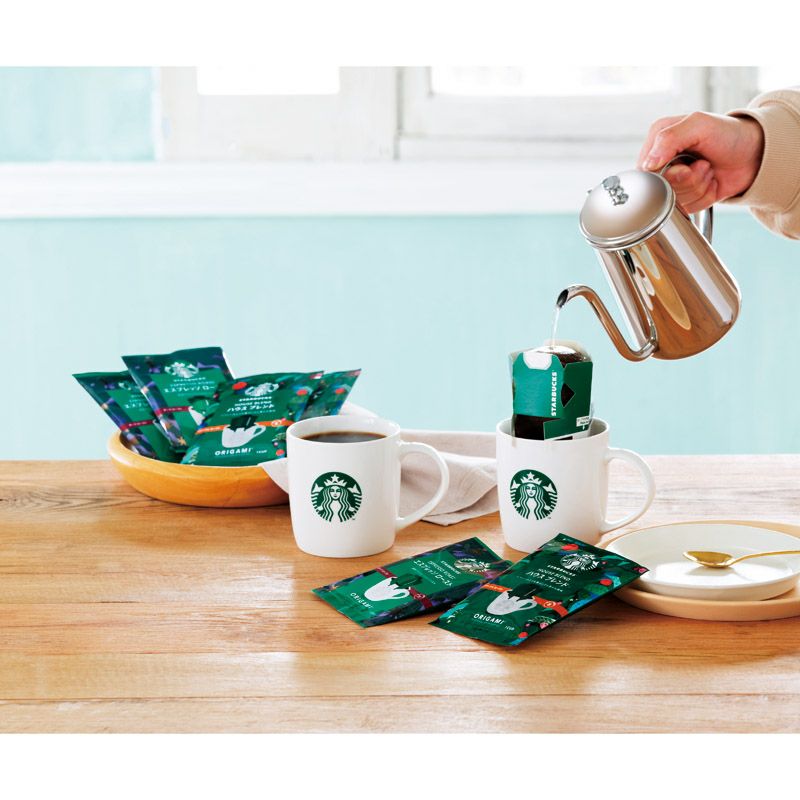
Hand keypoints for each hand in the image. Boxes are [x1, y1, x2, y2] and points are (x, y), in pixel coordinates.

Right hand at [637, 111, 764, 212]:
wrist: (755, 153)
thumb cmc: (729, 133)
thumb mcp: (698, 124)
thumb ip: (668, 138)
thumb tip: (648, 164)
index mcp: (658, 142)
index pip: (644, 172)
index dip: (664, 176)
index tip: (684, 167)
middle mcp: (662, 163)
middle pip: (659, 191)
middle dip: (687, 181)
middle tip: (702, 165)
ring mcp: (674, 183)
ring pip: (674, 202)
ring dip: (698, 187)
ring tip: (708, 170)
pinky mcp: (686, 198)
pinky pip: (687, 210)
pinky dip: (704, 198)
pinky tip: (711, 182)